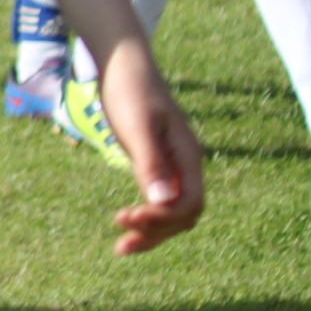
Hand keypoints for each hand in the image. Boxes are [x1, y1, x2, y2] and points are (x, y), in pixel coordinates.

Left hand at [96, 39, 207, 252]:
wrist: (123, 65)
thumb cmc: (129, 90)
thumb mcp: (138, 126)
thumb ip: (150, 162)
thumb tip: (163, 201)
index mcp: (188, 156)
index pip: (190, 205)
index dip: (161, 219)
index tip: (126, 218)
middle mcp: (185, 164)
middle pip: (183, 215)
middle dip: (156, 232)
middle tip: (121, 244)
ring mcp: (172, 164)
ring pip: (173, 210)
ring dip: (151, 230)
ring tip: (121, 246)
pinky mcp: (156, 161)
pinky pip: (160, 198)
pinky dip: (146, 215)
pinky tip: (126, 221)